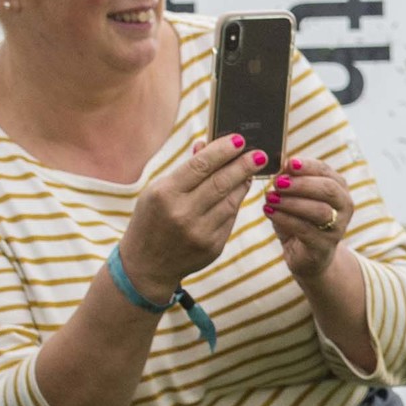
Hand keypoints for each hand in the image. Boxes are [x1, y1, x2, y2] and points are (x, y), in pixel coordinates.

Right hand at [120, 133, 261, 298]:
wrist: (147, 265)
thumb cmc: (151, 220)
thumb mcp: (157, 192)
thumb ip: (185, 170)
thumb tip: (208, 145)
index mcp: (165, 194)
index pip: (200, 165)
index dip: (223, 151)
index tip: (240, 140)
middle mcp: (182, 213)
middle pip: (221, 182)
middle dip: (243, 165)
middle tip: (259, 154)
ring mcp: (200, 232)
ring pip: (231, 201)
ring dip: (243, 183)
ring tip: (250, 170)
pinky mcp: (213, 247)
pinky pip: (230, 219)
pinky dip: (235, 203)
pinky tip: (237, 193)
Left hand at [261, 155, 354, 278]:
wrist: (308, 257)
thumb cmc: (301, 221)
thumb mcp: (296, 198)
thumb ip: (290, 181)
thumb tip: (279, 165)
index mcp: (339, 188)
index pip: (326, 171)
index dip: (307, 166)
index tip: (288, 162)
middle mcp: (344, 206)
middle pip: (328, 189)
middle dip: (301, 184)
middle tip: (277, 182)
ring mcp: (337, 228)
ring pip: (319, 210)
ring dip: (291, 202)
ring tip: (270, 198)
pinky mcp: (325, 246)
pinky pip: (305, 229)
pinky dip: (285, 219)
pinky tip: (269, 211)